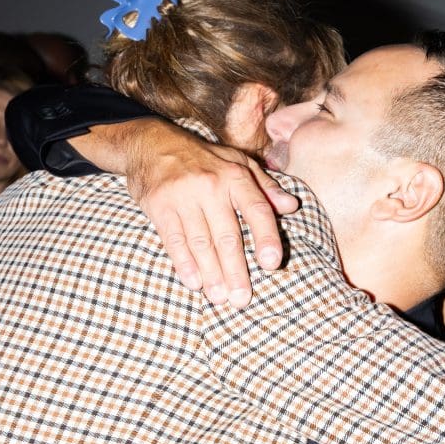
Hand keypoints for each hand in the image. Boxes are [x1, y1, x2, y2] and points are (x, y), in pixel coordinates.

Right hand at [123, 120, 298, 307]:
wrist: (152, 144)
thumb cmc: (203, 159)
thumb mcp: (237, 163)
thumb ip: (265, 187)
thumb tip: (292, 206)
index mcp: (235, 176)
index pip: (257, 210)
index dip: (266, 237)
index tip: (272, 263)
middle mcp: (211, 185)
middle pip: (228, 235)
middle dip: (236, 270)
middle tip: (242, 298)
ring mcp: (183, 196)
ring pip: (201, 242)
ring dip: (211, 273)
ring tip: (220, 298)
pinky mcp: (160, 206)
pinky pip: (174, 240)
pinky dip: (184, 263)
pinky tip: (194, 282)